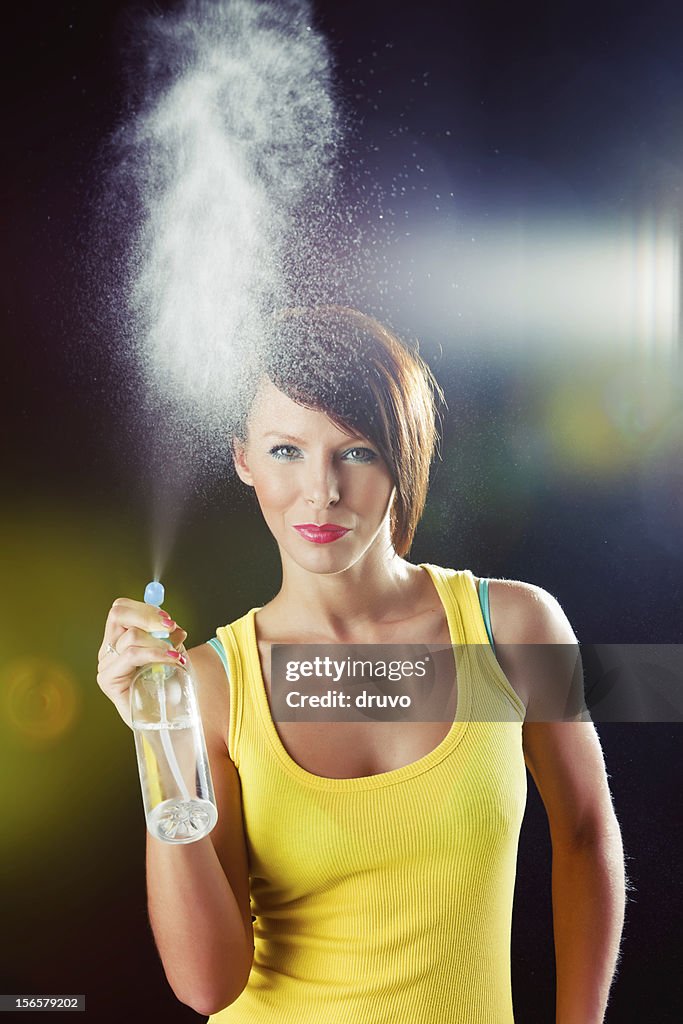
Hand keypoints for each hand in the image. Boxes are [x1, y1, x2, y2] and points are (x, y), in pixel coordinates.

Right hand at [97, 598, 187, 727]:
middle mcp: (108, 648)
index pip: (121, 608)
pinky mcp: (108, 680)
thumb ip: (169, 636)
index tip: (169, 620)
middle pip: (119, 614)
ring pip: (131, 637)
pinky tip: (173, 661)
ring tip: (176, 655)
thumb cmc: (169, 682)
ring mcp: (106, 664)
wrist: (166, 715)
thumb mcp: (171, 650)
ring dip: (159, 642)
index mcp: (119, 637)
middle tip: (171, 627)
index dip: (145, 608)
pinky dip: (155, 654)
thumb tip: (173, 627)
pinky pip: (132, 656)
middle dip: (148, 617)